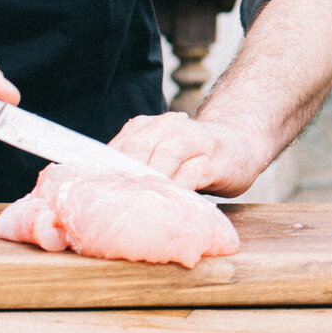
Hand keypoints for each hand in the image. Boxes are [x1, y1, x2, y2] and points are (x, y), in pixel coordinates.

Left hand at [108, 112, 276, 195]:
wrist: (241, 143)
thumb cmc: (192, 158)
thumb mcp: (159, 154)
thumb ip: (133, 166)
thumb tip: (96, 194)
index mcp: (148, 127)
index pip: (117, 148)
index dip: (103, 172)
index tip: (91, 197)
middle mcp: (170, 127)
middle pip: (137, 149)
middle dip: (123, 177)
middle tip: (111, 205)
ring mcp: (195, 141)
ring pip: (164, 157)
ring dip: (150, 182)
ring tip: (138, 205)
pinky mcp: (215, 161)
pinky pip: (193, 174)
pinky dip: (178, 189)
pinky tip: (170, 205)